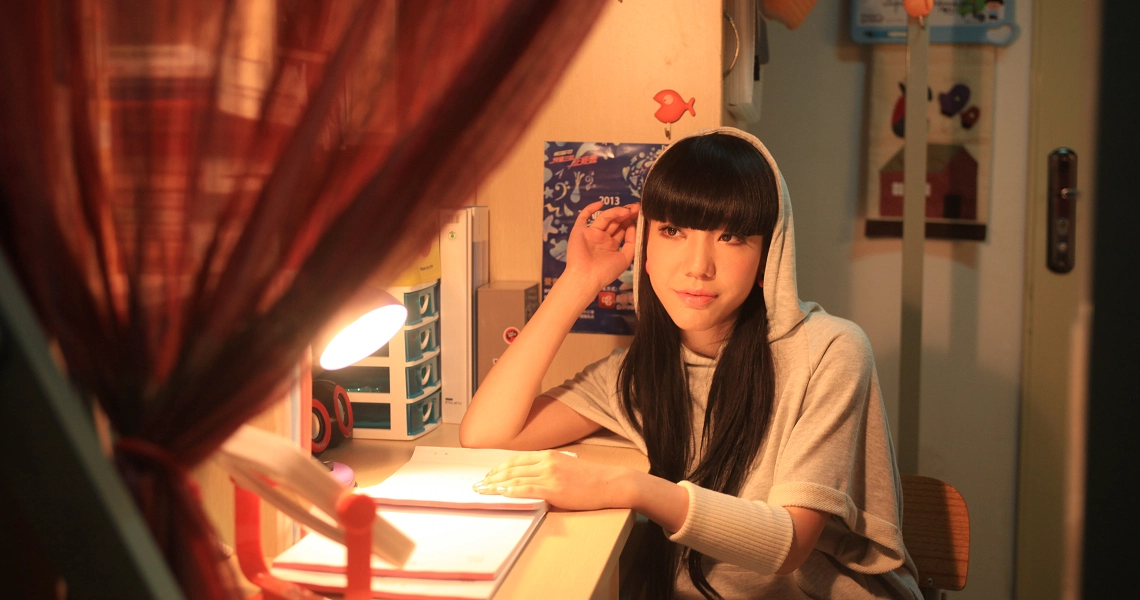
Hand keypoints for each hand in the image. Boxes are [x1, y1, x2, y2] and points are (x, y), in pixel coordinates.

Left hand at [472, 450, 630, 511]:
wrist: (611, 483)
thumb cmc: (592, 479)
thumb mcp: (568, 468)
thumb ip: (548, 472)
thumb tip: (532, 483)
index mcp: (549, 455)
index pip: (517, 460)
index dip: (500, 467)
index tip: (488, 475)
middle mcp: (547, 461)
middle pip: (512, 468)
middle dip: (492, 476)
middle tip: (478, 484)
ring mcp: (550, 474)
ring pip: (515, 478)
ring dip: (495, 485)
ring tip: (482, 490)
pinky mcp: (554, 488)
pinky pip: (526, 489)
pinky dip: (510, 490)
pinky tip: (500, 492)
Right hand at [563, 201, 639, 291]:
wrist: (587, 278)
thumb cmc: (606, 272)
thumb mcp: (625, 259)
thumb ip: (631, 243)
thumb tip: (633, 226)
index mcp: (611, 244)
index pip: (622, 228)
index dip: (631, 220)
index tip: (640, 214)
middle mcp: (601, 238)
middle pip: (615, 221)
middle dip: (626, 214)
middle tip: (636, 208)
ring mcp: (591, 233)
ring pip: (604, 218)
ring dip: (615, 212)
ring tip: (627, 210)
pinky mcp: (579, 231)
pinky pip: (583, 217)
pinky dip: (590, 209)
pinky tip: (600, 204)